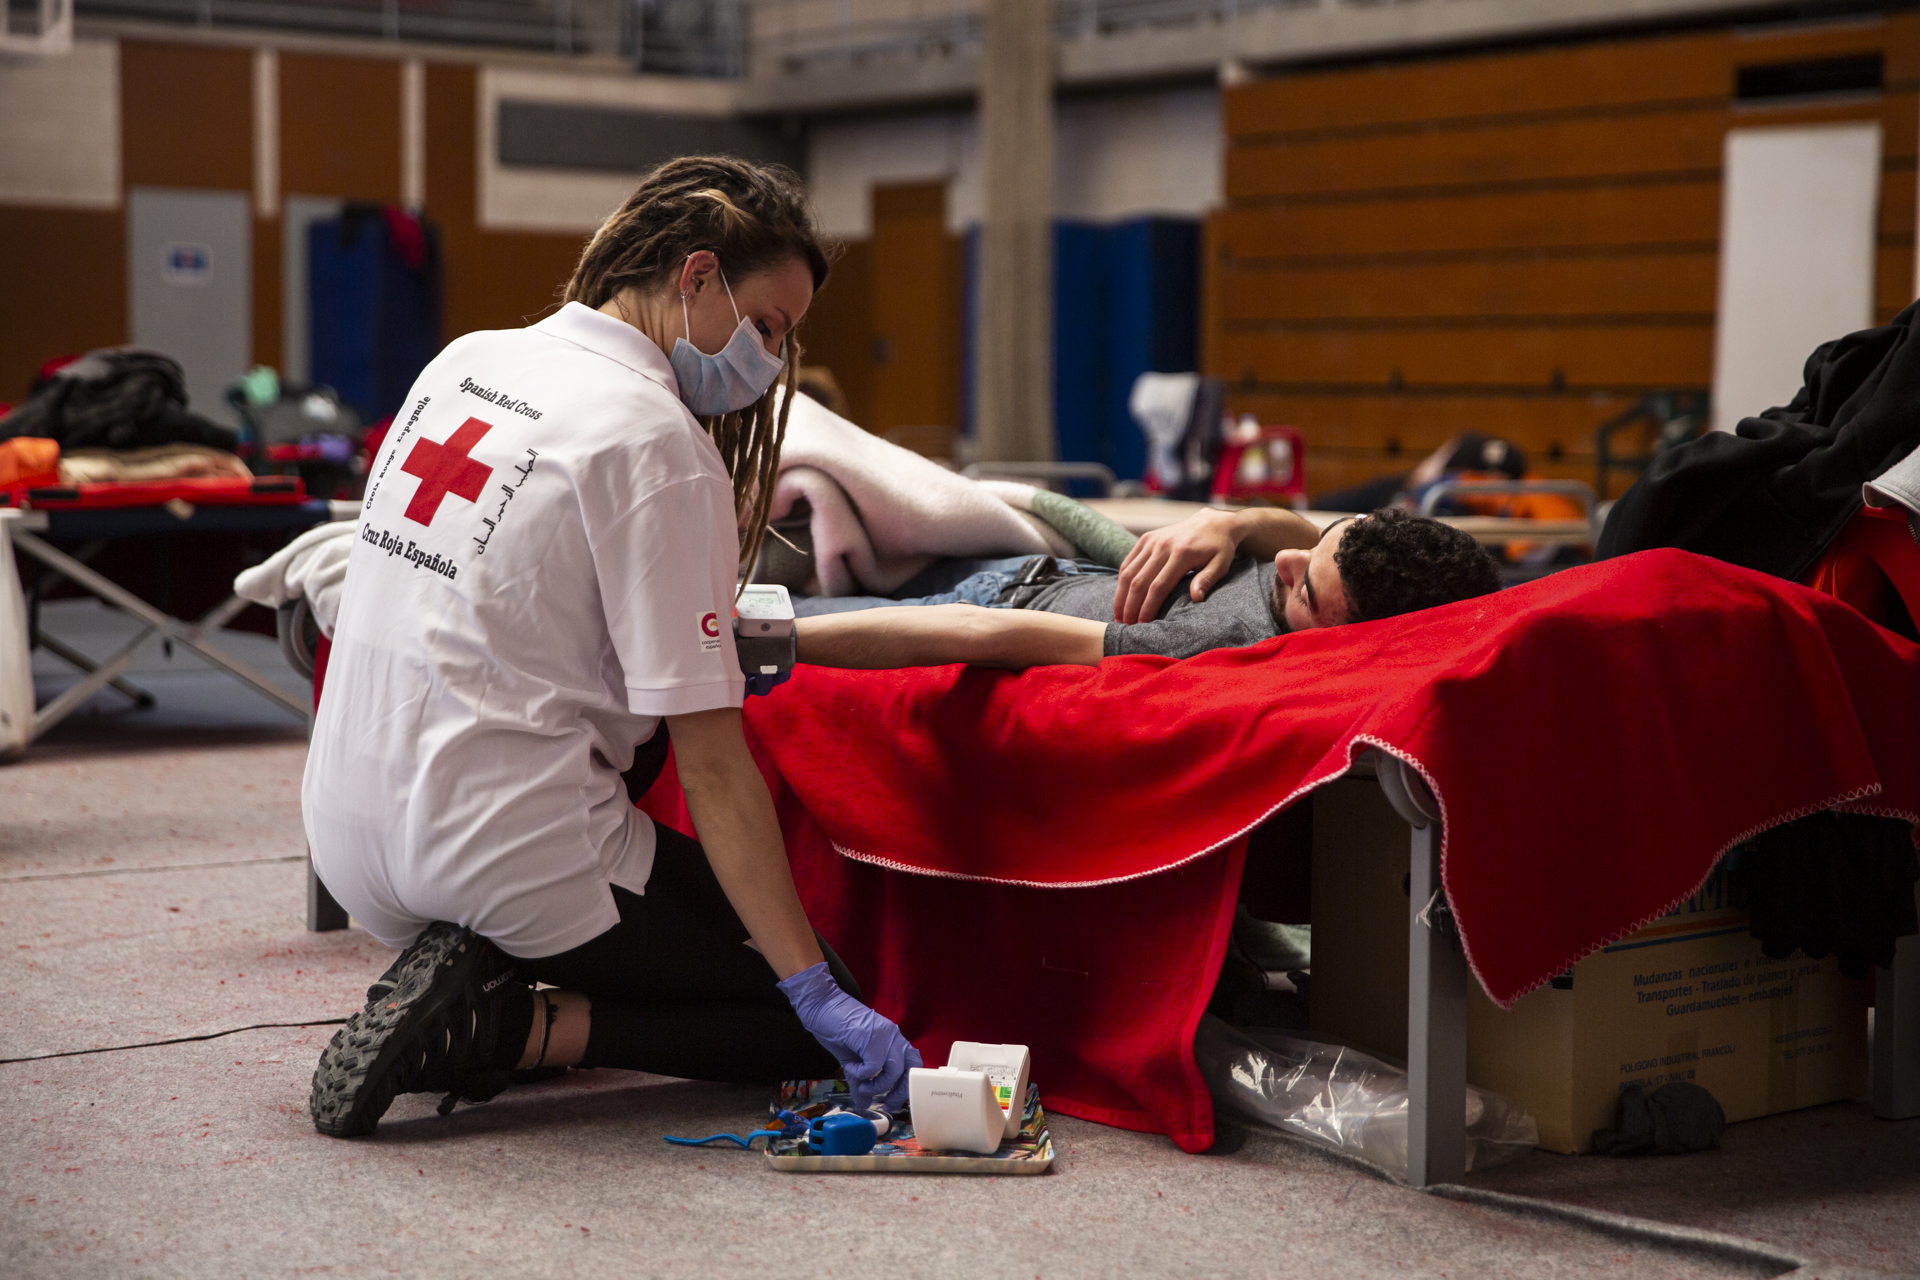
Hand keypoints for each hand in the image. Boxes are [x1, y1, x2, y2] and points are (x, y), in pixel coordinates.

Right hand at [777, 962, 922, 1109]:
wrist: (821, 1007)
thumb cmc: (836, 1030)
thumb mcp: (852, 1062)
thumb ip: (861, 1082)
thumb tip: (863, 1105)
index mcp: (893, 1040)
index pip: (913, 1064)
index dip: (906, 1085)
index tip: (892, 1101)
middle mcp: (894, 1036)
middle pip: (911, 1069)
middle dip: (900, 1091)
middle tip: (886, 1103)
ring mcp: (884, 1035)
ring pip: (895, 1070)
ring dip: (877, 1085)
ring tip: (861, 1084)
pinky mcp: (871, 1036)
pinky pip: (874, 1066)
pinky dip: (860, 1073)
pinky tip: (850, 1067)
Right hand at [1113, 508, 1243, 622]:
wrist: (1213, 523)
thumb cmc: (1218, 549)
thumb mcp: (1220, 564)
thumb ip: (1207, 580)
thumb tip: (1195, 598)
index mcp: (1182, 554)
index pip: (1158, 586)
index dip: (1148, 606)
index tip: (1142, 624)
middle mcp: (1163, 545)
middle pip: (1139, 581)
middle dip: (1130, 606)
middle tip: (1125, 626)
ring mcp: (1152, 541)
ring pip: (1128, 572)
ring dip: (1121, 596)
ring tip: (1118, 616)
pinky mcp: (1146, 538)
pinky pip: (1128, 561)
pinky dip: (1122, 581)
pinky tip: (1120, 597)